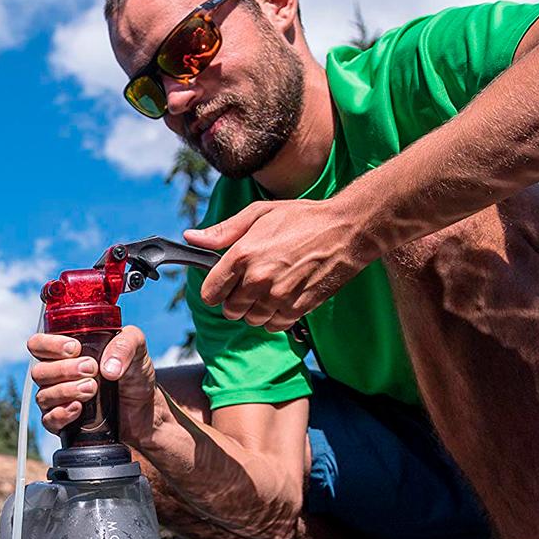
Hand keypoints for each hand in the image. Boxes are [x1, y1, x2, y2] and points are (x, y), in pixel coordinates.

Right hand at [25, 325, 162, 444]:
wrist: (146, 412)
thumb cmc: (135, 377)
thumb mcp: (137, 350)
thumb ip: (125, 345)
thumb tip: (108, 368)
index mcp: (66, 353)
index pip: (38, 344)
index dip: (49, 345)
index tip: (74, 348)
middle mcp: (58, 376)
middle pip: (38, 371)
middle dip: (64, 370)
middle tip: (92, 369)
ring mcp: (59, 401)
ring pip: (43, 395)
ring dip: (66, 391)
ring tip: (92, 388)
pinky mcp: (64, 424)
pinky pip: (49, 420)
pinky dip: (62, 414)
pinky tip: (79, 409)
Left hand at [183, 197, 380, 329]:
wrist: (347, 230)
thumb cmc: (302, 218)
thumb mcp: (259, 213)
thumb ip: (223, 231)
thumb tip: (191, 237)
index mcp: (242, 254)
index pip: (210, 293)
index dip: (215, 290)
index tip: (225, 284)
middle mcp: (257, 278)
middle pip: (230, 311)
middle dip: (236, 300)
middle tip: (251, 284)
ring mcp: (278, 296)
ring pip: (252, 320)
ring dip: (256, 310)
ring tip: (271, 288)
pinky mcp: (298, 307)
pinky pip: (274, 325)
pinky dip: (276, 317)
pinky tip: (285, 297)